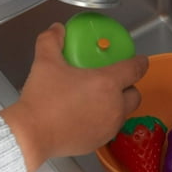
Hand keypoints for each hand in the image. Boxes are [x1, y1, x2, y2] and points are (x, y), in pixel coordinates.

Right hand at [0, 23, 147, 171]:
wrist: (31, 135)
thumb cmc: (42, 100)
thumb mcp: (45, 62)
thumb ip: (52, 40)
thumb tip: (56, 30)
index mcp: (107, 83)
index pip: (135, 69)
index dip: (140, 62)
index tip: (139, 60)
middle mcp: (114, 106)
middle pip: (135, 94)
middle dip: (128, 87)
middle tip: (112, 81)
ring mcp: (108, 126)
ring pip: (123, 113)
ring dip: (117, 105)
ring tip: (98, 99)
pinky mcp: (99, 142)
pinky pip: (109, 128)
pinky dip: (104, 121)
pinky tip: (86, 116)